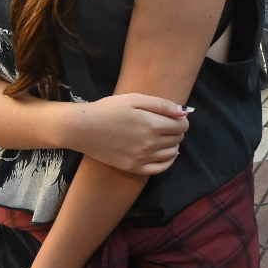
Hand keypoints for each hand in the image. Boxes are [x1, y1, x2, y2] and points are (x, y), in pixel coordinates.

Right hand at [66, 94, 189, 174]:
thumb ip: (162, 105)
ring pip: (171, 154)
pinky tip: (166, 154)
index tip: (176, 117)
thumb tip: (184, 112)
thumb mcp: (135, 99)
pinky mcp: (133, 167)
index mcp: (152, 124)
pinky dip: (168, 161)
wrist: (83, 128)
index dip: (182, 120)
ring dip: (174, 145)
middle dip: (177, 131)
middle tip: (168, 125)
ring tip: (166, 138)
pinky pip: (160, 169)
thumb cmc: (108, 109)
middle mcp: (150, 143)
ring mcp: (142, 158)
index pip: (182, 125)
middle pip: (177, 139)